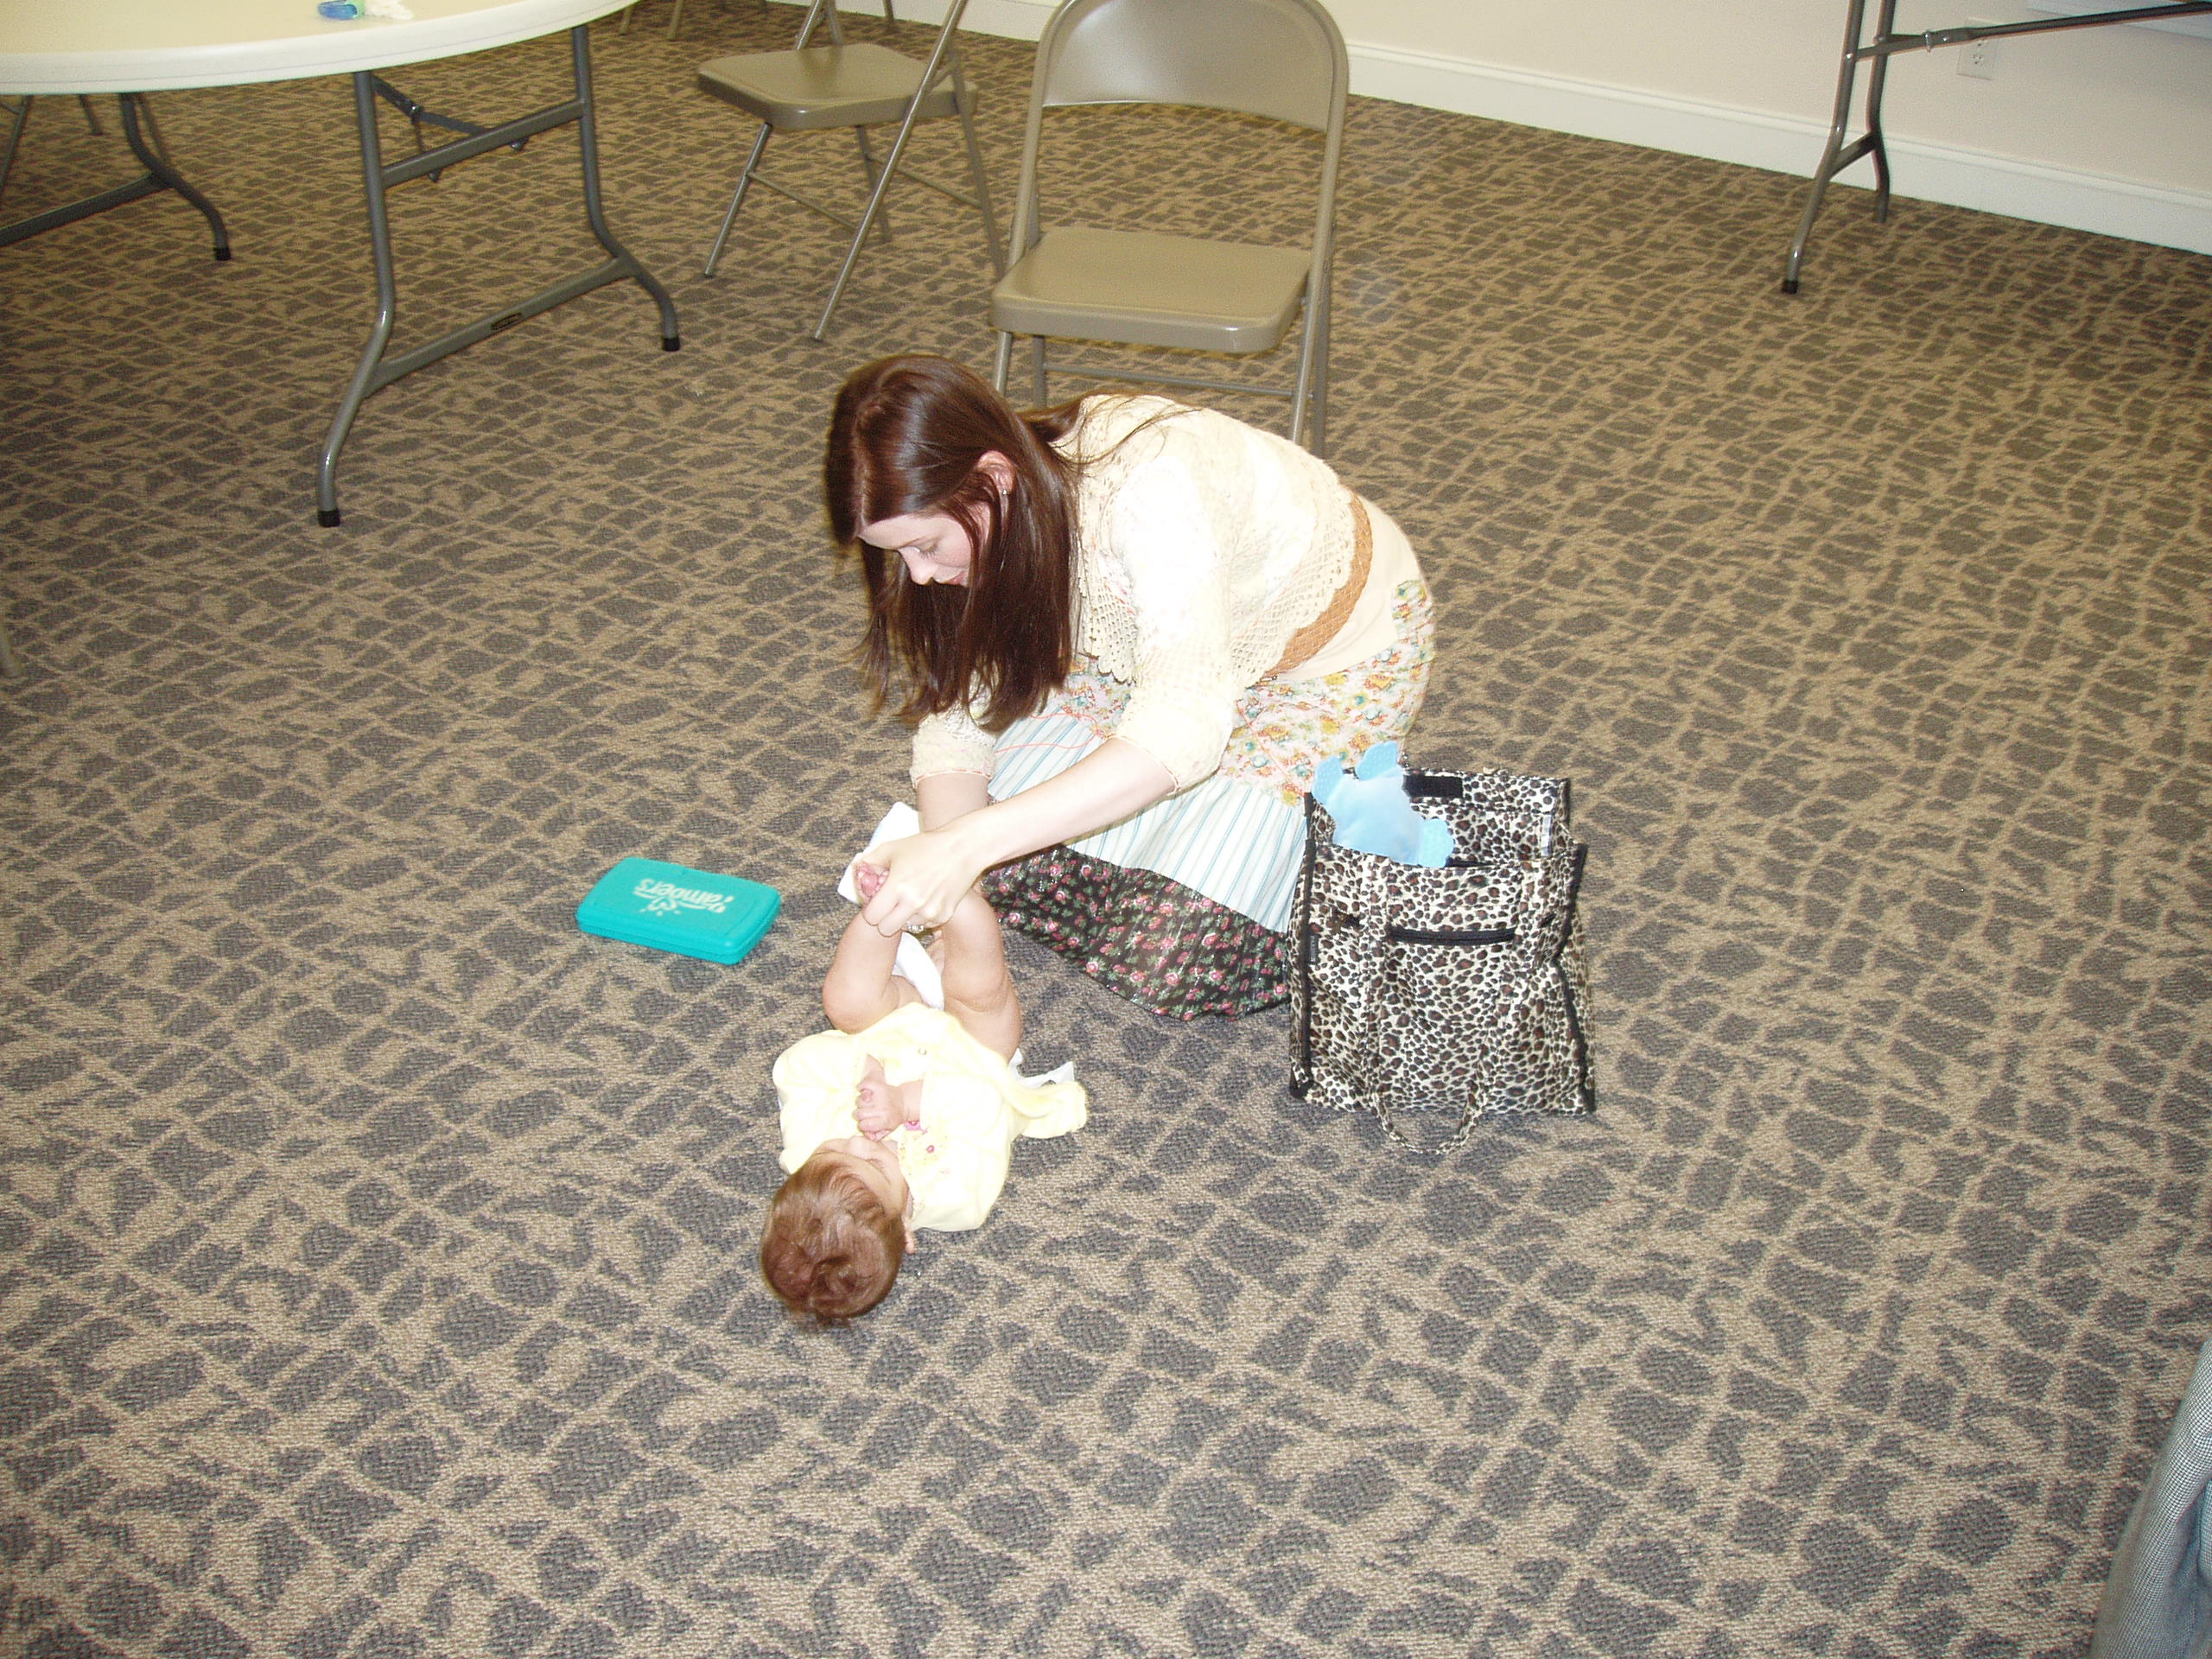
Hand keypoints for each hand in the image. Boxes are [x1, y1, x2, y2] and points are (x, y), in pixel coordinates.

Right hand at [854, 1061, 900, 1136]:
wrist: (905, 1102)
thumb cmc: (894, 1117)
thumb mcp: (889, 1129)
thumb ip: (876, 1135)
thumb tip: (867, 1136)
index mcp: (885, 1120)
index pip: (863, 1125)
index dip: (862, 1125)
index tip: (866, 1123)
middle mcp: (882, 1108)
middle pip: (859, 1113)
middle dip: (859, 1115)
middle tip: (865, 1113)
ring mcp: (880, 1096)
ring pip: (858, 1101)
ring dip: (860, 1103)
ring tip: (867, 1104)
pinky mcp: (879, 1086)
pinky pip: (865, 1084)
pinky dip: (861, 1086)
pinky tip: (864, 1091)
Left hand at [856, 826, 984, 936]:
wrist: (963, 849)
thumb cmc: (926, 846)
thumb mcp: (892, 847)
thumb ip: (869, 861)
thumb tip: (857, 873)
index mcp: (897, 886)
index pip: (871, 917)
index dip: (870, 910)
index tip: (876, 902)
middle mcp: (913, 903)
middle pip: (886, 929)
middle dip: (884, 919)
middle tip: (890, 904)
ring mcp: (930, 912)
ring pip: (906, 927)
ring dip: (904, 917)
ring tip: (911, 897)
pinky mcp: (944, 915)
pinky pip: (924, 924)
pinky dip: (922, 915)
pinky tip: (927, 897)